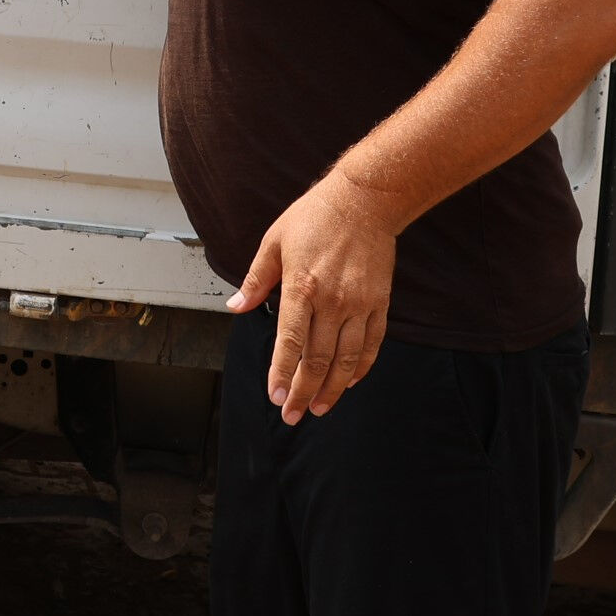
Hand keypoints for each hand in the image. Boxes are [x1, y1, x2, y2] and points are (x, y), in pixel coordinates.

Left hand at [225, 172, 400, 423]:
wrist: (365, 200)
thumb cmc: (314, 217)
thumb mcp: (274, 241)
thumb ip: (256, 279)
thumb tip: (235, 306)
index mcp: (301, 286)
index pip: (289, 342)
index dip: (281, 373)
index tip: (274, 396)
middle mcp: (332, 301)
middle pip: (317, 359)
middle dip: (302, 392)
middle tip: (291, 414)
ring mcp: (359, 304)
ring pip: (346, 360)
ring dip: (332, 389)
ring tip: (319, 407)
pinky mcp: (380, 303)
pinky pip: (372, 345)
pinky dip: (361, 368)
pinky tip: (350, 382)